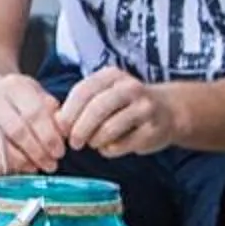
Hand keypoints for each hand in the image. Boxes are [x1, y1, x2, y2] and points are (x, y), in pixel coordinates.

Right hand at [0, 72, 66, 176]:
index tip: (59, 152)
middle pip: (17, 130)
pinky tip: (14, 170)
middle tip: (50, 164)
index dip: (49, 136)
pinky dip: (0, 165)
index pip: (34, 113)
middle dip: (37, 151)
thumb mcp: (38, 97)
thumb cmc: (19, 101)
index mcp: (15, 86)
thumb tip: (64, 133)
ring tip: (34, 168)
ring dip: (20, 162)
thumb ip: (53, 113)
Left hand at [57, 66, 179, 156]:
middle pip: (96, 109)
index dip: (68, 112)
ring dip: (95, 141)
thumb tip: (55, 123)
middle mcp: (130, 88)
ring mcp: (145, 108)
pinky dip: (110, 150)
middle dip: (79, 130)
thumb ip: (79, 104)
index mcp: (111, 76)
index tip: (60, 128)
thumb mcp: (102, 94)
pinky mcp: (153, 129)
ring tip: (93, 142)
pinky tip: (111, 146)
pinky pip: (122, 145)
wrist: (168, 110)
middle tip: (73, 143)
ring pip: (109, 129)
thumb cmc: (124, 105)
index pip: (83, 91)